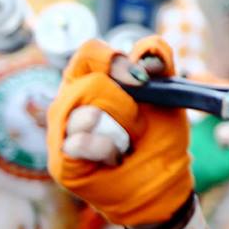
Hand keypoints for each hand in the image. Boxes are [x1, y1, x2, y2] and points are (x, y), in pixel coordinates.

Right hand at [47, 36, 192, 228]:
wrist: (163, 179)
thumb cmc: (159, 135)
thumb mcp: (168, 95)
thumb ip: (160, 64)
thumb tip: (147, 49)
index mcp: (91, 80)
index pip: (88, 53)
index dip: (114, 60)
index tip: (143, 78)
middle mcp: (70, 102)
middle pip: (87, 82)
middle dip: (124, 102)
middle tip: (139, 122)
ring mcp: (61, 131)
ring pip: (83, 111)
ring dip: (120, 127)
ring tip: (128, 142)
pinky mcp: (60, 161)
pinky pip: (79, 141)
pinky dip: (107, 149)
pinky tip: (115, 159)